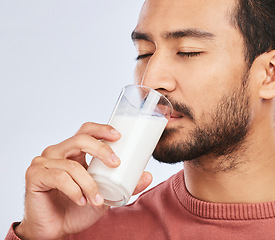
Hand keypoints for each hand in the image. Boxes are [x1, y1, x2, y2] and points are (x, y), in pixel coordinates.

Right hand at [15, 122, 152, 239]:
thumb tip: (148, 175)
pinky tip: (80, 201)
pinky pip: (58, 177)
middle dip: (101, 149)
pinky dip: (73, 190)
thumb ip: (125, 186)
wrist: (55, 229)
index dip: (101, 129)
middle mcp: (58, 153)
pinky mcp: (35, 176)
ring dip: (89, 184)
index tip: (119, 136)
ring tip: (97, 200)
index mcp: (73, 152)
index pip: (86, 131)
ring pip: (72, 165)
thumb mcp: (106, 195)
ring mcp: (44, 162)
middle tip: (116, 163)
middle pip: (80, 139)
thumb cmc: (77, 208)